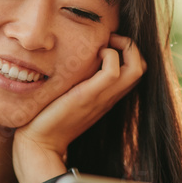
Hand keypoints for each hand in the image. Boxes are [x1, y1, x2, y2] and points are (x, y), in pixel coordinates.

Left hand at [12, 34, 145, 182]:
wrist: (39, 142)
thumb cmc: (48, 119)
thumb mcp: (68, 96)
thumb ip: (77, 82)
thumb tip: (75, 62)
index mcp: (106, 97)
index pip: (134, 72)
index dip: (129, 52)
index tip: (107, 44)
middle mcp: (109, 97)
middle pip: (142, 68)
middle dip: (131, 46)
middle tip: (109, 40)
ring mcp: (102, 97)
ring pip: (136, 68)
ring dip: (124, 47)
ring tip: (103, 45)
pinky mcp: (88, 96)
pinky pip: (113, 71)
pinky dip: (109, 55)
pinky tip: (93, 54)